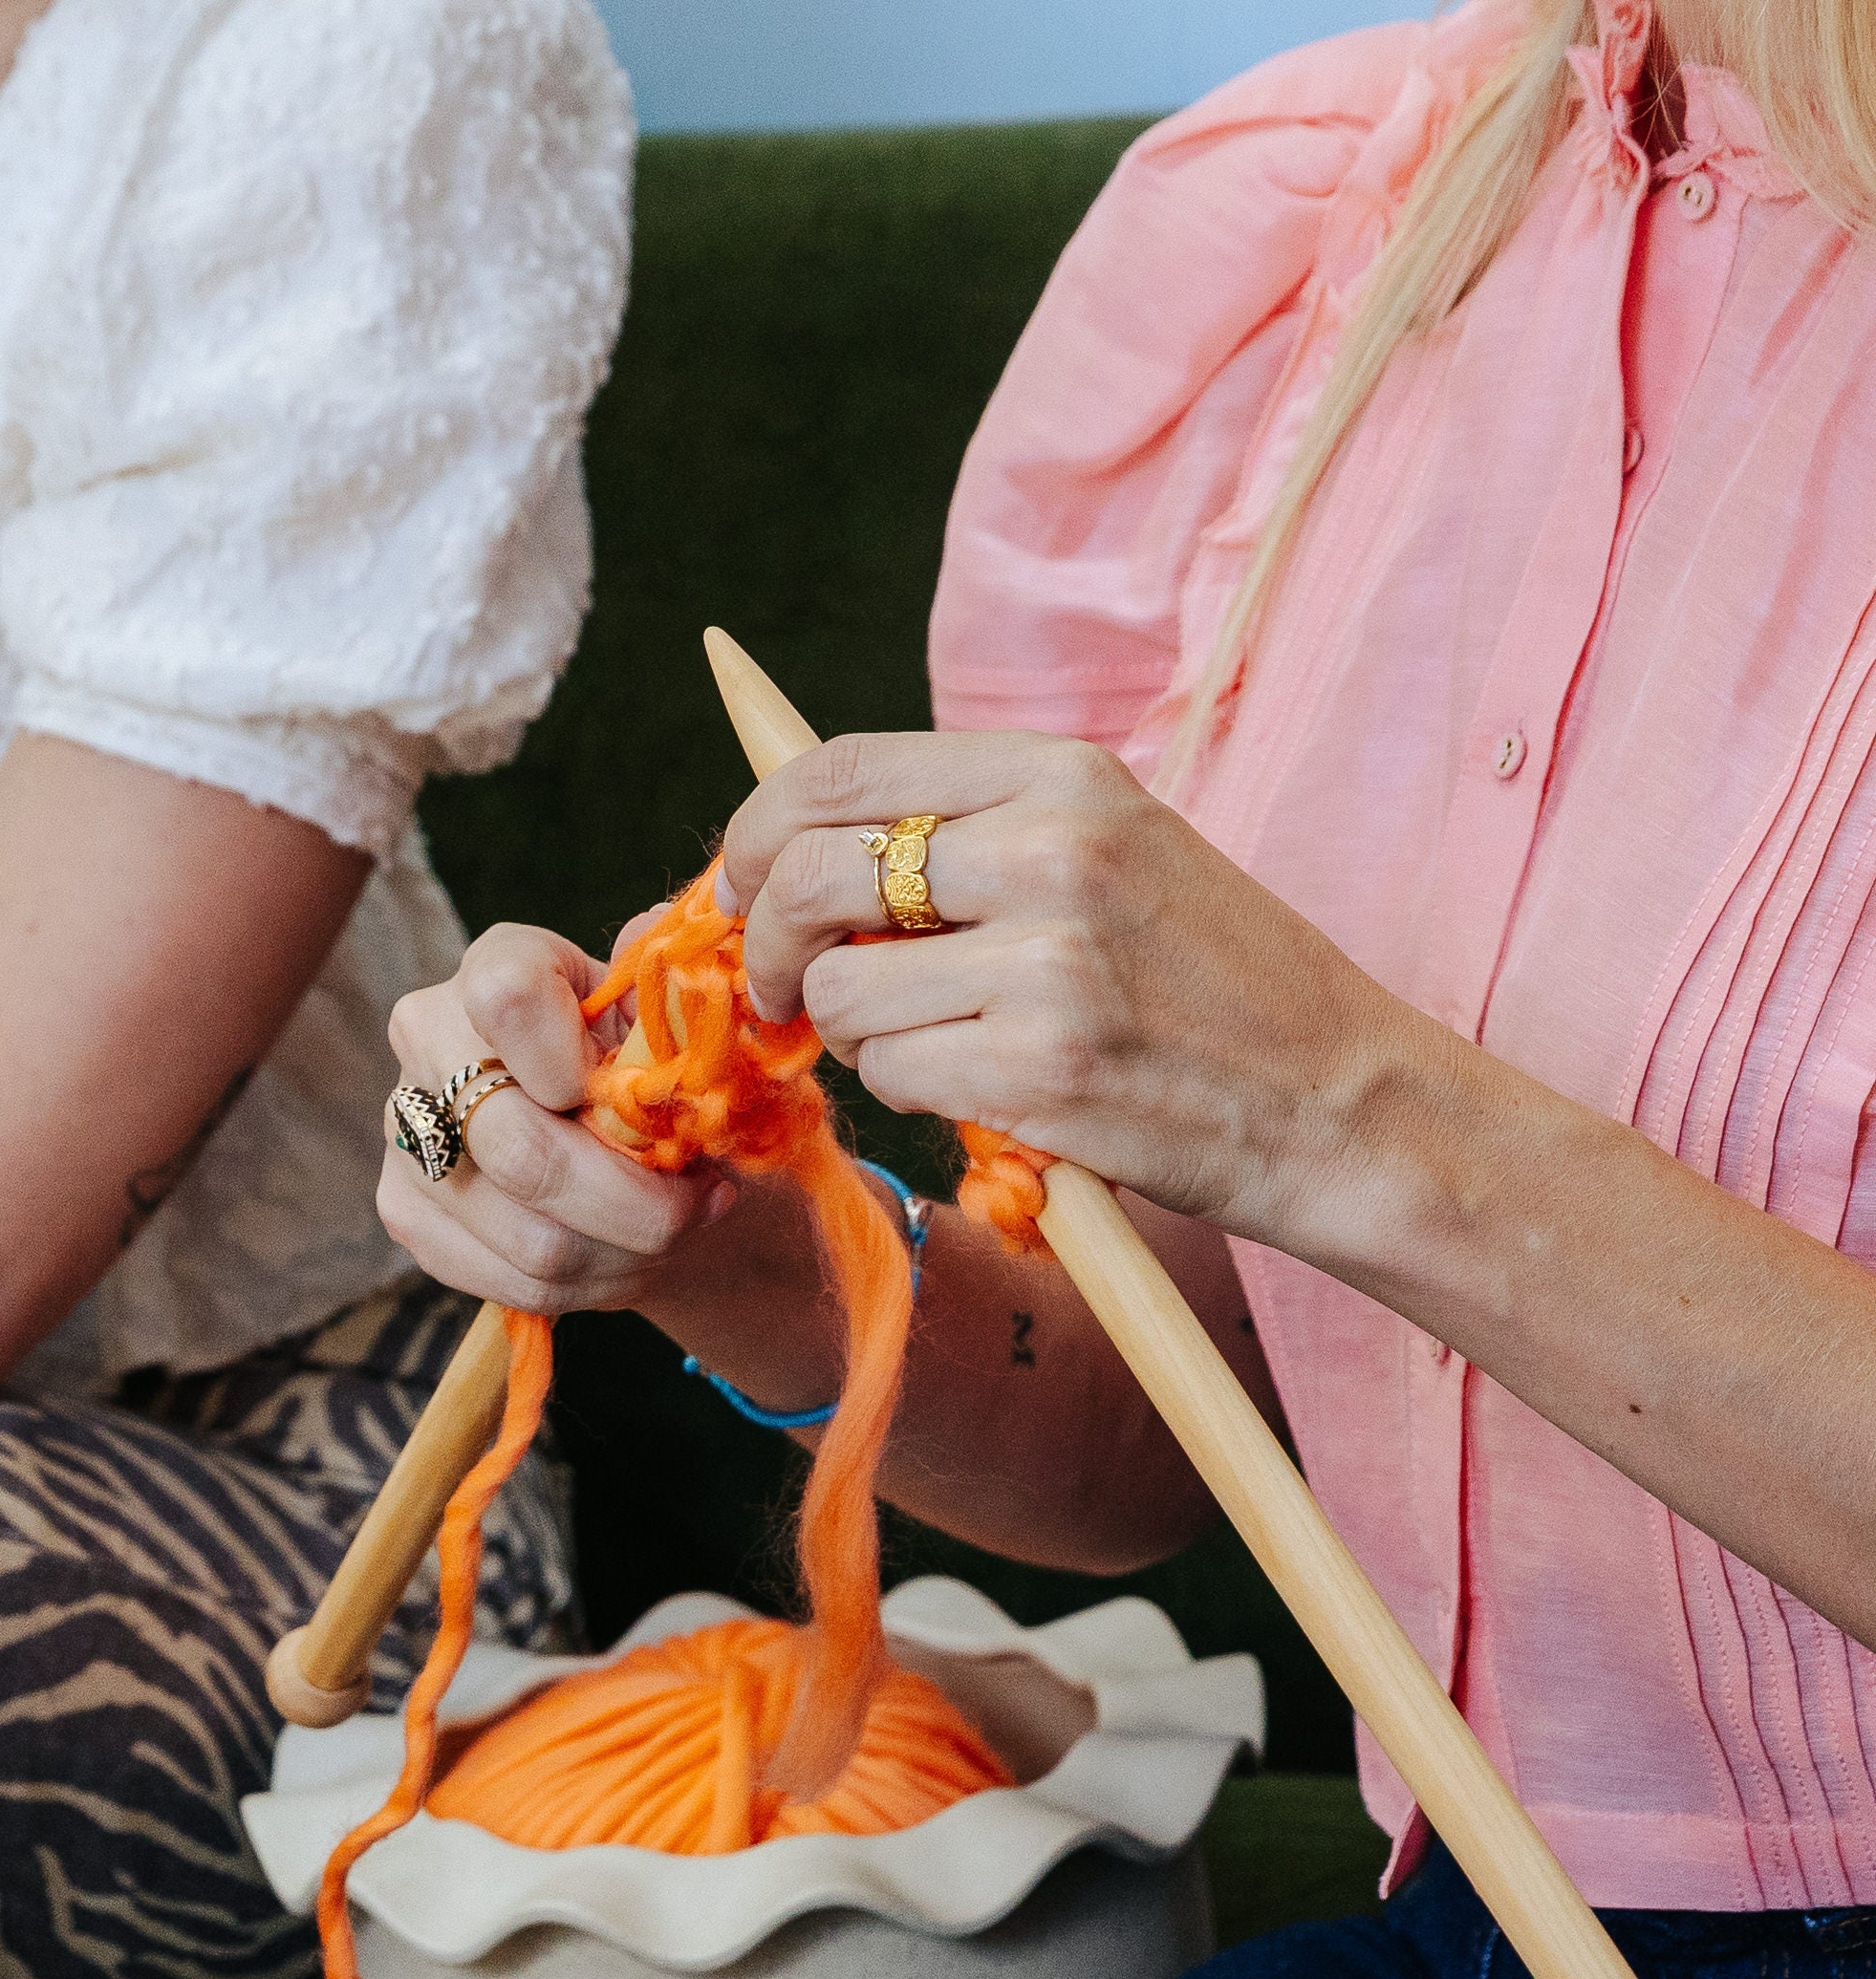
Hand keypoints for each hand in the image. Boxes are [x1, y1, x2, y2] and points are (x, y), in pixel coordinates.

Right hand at [377, 913, 735, 1315]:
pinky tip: (623, 1258)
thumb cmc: (662, 1075)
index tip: (643, 1101)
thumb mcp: (684, 1032)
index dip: (577, 1064)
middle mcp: (428, 1037)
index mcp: (499, 967)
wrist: (628, 1150)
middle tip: (703, 1205)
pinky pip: (511, 1279)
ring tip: (672, 1235)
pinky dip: (589, 1285)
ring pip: (529, 1235)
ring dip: (625, 1253)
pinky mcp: (407, 1211)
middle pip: (522, 1150)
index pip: (508, 998)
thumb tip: (681, 969)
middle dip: (637, 1204)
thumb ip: (683, 1004)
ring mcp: (407, 1130)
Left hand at [721, 729, 1407, 1247]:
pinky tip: (982, 1092)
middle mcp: (1052, 851)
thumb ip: (982, 832)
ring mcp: (1047, 964)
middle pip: (811, 871)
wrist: (1342, 1103)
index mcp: (1065, 776)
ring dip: (856, 1033)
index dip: (758, 830)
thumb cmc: (1221, 989)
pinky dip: (911, 1091)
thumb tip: (805, 845)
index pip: (841, 770)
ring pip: (843, 989)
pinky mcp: (1041, 1071)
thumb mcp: (1121, 854)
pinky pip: (893, 1074)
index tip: (742, 885)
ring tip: (935, 1045)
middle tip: (786, 988)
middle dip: (767, 941)